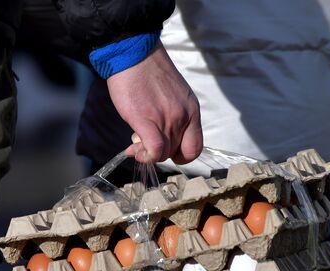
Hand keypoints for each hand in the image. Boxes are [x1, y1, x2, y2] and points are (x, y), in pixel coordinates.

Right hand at [106, 41, 202, 163]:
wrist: (134, 54)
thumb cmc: (148, 72)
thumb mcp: (173, 95)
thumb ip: (171, 116)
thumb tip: (156, 136)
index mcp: (192, 110)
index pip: (195, 148)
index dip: (179, 154)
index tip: (165, 149)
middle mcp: (183, 117)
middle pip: (176, 152)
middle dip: (158, 153)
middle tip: (143, 142)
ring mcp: (167, 120)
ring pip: (163, 154)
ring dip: (147, 153)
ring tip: (134, 140)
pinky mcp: (147, 121)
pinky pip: (154, 151)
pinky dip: (146, 156)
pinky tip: (135, 151)